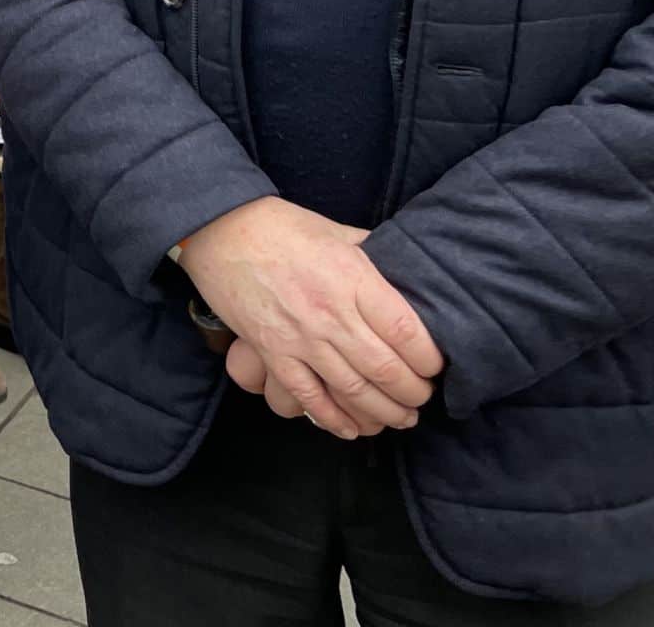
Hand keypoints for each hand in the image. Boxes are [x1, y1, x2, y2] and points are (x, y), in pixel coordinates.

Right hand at [177, 197, 441, 439]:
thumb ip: (374, 255)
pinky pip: (308, 396)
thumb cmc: (281, 226)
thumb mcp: (337, 231)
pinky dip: (333, 419)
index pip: (407, 332)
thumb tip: (404, 272)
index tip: (434, 366)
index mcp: (353, 279)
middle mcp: (331, 314)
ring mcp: (300, 337)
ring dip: (383, 413)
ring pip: (353, 390)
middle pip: (386, 369)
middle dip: (412, 393)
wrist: (219, 229)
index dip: (429, 359)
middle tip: (421, 398)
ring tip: (400, 419)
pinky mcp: (272, 352)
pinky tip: (352, 428)